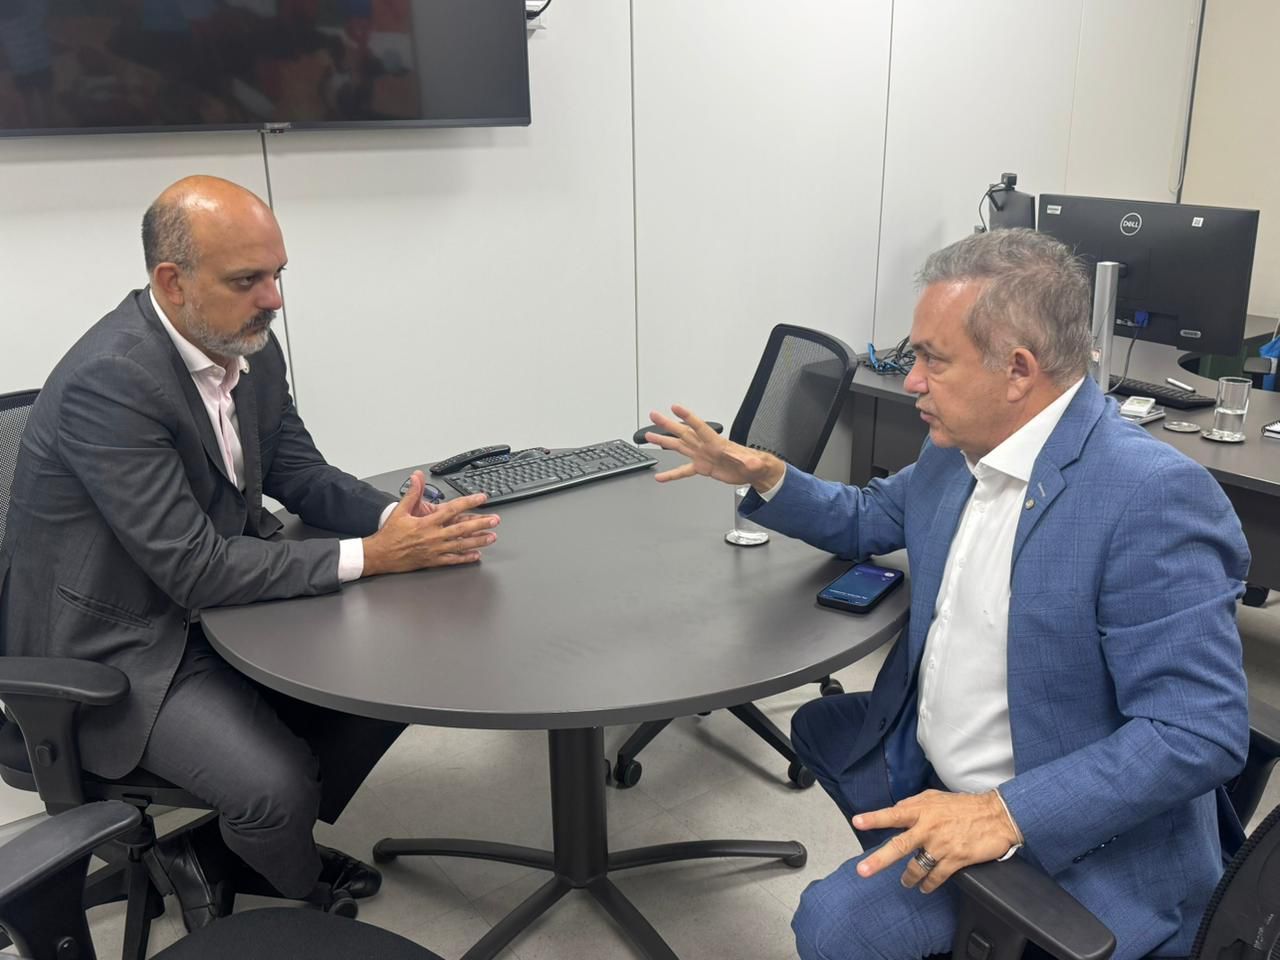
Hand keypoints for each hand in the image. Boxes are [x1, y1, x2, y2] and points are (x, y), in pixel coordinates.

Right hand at [362, 471, 499, 575]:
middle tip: (494, 520)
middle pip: (462, 528)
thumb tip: (417, 477)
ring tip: (492, 537)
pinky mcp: (433, 561)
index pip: (453, 509)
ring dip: (478, 540)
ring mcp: (435, 550)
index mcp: (427, 522)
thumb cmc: (390, 534)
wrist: (380, 555)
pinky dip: (465, 558)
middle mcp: (433, 536)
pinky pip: (453, 560)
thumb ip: (412, 493)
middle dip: (480, 523)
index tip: (481, 498)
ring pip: (461, 545)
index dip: (469, 502)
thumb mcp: (400, 510)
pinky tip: (476, 555)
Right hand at [645, 404, 784, 491]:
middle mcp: (705, 447)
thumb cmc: (754, 463)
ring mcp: (701, 456)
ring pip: (678, 446)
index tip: (675, 407)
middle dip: (668, 424)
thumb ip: (751, 462)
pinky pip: (683, 470)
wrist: (753, 472)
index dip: (688, 417)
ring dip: (663, 440)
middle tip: (654, 415)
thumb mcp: (754, 463)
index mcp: (716, 443)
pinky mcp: (701, 467)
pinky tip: (661, 477)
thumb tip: (752, 463)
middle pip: (683, 432)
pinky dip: (671, 474)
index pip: (700, 427)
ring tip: (649, 436)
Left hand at [852, 790, 1019, 893]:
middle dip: (878, 860)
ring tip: (906, 882)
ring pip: (916, 867)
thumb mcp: (936, 797)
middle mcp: (928, 828)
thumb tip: (896, 809)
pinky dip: (928, 884)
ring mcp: (941, 845)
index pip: (893, 814)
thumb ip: (914, 803)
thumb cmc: (965, 806)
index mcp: (922, 810)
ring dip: (908, 878)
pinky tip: (925, 887)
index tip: (857, 822)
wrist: (997, 816)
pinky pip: (936, 877)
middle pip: (898, 846)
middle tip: (862, 871)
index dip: (874, 818)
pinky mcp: (955, 859)